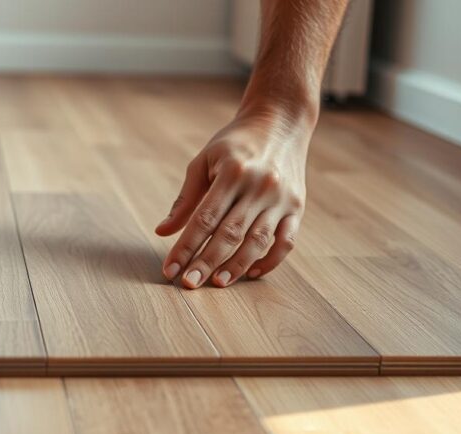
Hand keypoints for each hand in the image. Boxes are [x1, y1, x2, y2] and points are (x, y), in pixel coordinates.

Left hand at [155, 107, 310, 288]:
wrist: (281, 121)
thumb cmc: (234, 143)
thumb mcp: (204, 160)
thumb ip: (186, 198)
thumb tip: (162, 231)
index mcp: (233, 172)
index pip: (204, 219)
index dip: (185, 247)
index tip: (170, 270)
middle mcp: (260, 186)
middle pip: (230, 234)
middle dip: (207, 262)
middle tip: (189, 284)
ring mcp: (281, 198)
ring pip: (258, 241)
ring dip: (236, 266)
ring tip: (217, 283)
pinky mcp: (297, 207)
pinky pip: (285, 242)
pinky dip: (270, 261)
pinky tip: (250, 273)